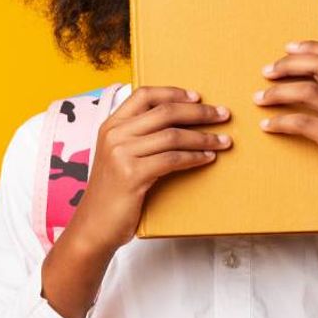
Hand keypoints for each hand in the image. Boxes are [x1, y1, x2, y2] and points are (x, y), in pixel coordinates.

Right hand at [67, 85, 232, 253]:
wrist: (94, 225)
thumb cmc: (112, 192)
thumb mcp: (118, 156)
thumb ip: (138, 137)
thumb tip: (180, 123)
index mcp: (111, 125)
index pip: (144, 94)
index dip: (173, 92)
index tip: (197, 97)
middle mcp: (114, 134)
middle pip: (164, 112)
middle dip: (199, 112)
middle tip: (223, 115)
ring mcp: (121, 153)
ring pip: (173, 135)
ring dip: (204, 137)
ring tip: (224, 141)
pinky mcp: (131, 175)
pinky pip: (172, 159)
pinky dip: (194, 157)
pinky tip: (208, 158)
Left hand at [251, 39, 317, 217]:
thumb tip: (302, 87)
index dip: (312, 47)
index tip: (287, 47)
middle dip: (289, 64)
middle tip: (266, 72)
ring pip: (308, 90)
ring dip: (277, 92)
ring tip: (258, 98)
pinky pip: (302, 122)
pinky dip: (279, 122)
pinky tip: (266, 126)